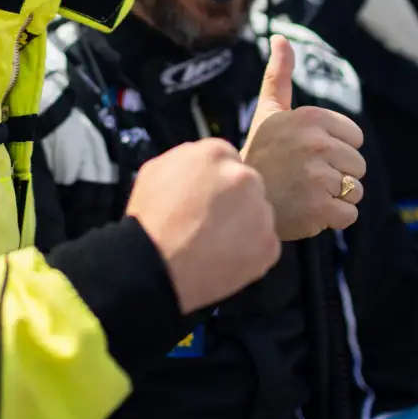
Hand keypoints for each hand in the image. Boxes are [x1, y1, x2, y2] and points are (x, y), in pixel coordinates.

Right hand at [128, 139, 279, 314]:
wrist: (154, 265)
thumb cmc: (148, 217)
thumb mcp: (155, 170)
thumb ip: (185, 160)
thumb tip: (202, 168)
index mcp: (217, 153)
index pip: (228, 161)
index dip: (215, 182)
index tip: (205, 198)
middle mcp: (246, 177)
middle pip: (247, 186)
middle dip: (233, 201)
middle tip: (210, 222)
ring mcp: (261, 212)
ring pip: (258, 216)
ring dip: (244, 226)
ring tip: (217, 246)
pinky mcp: (269, 245)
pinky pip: (264, 245)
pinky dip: (250, 254)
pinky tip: (225, 261)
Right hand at [240, 36, 365, 240]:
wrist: (239, 199)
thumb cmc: (259, 153)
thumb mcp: (269, 110)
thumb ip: (280, 74)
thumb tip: (280, 37)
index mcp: (312, 118)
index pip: (355, 138)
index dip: (335, 150)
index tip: (306, 154)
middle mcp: (317, 144)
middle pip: (358, 165)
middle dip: (336, 175)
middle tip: (304, 177)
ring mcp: (319, 177)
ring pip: (355, 190)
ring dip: (335, 198)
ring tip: (306, 194)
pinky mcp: (320, 208)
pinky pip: (349, 215)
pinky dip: (332, 219)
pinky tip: (308, 211)